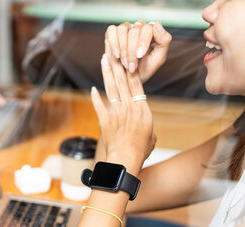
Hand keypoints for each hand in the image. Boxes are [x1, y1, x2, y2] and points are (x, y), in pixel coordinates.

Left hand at [91, 54, 155, 169]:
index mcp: (142, 108)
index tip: (128, 56)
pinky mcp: (105, 120)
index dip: (131, 68)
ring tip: (104, 60)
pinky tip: (93, 89)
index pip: (137, 83)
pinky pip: (99, 106)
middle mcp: (129, 107)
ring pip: (111, 89)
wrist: (126, 158)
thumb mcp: (151, 135)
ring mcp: (116, 112)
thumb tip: (147, 129)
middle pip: (122, 81)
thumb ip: (148, 127)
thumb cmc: (141, 149)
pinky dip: (95, 97)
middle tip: (113, 50)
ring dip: (106, 73)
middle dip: (117, 63)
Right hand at [105, 20, 171, 82]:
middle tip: (131, 66)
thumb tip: (157, 24)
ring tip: (124, 63)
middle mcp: (138, 27)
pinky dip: (113, 43)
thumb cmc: (145, 68)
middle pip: (134, 31)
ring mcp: (125, 28)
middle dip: (132, 51)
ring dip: (123, 49)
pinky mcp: (112, 32)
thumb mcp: (158, 59)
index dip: (143, 41)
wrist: (129, 79)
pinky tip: (116, 54)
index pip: (148, 28)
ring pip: (122, 30)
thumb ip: (164, 41)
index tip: (140, 55)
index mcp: (151, 31)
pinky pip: (111, 31)